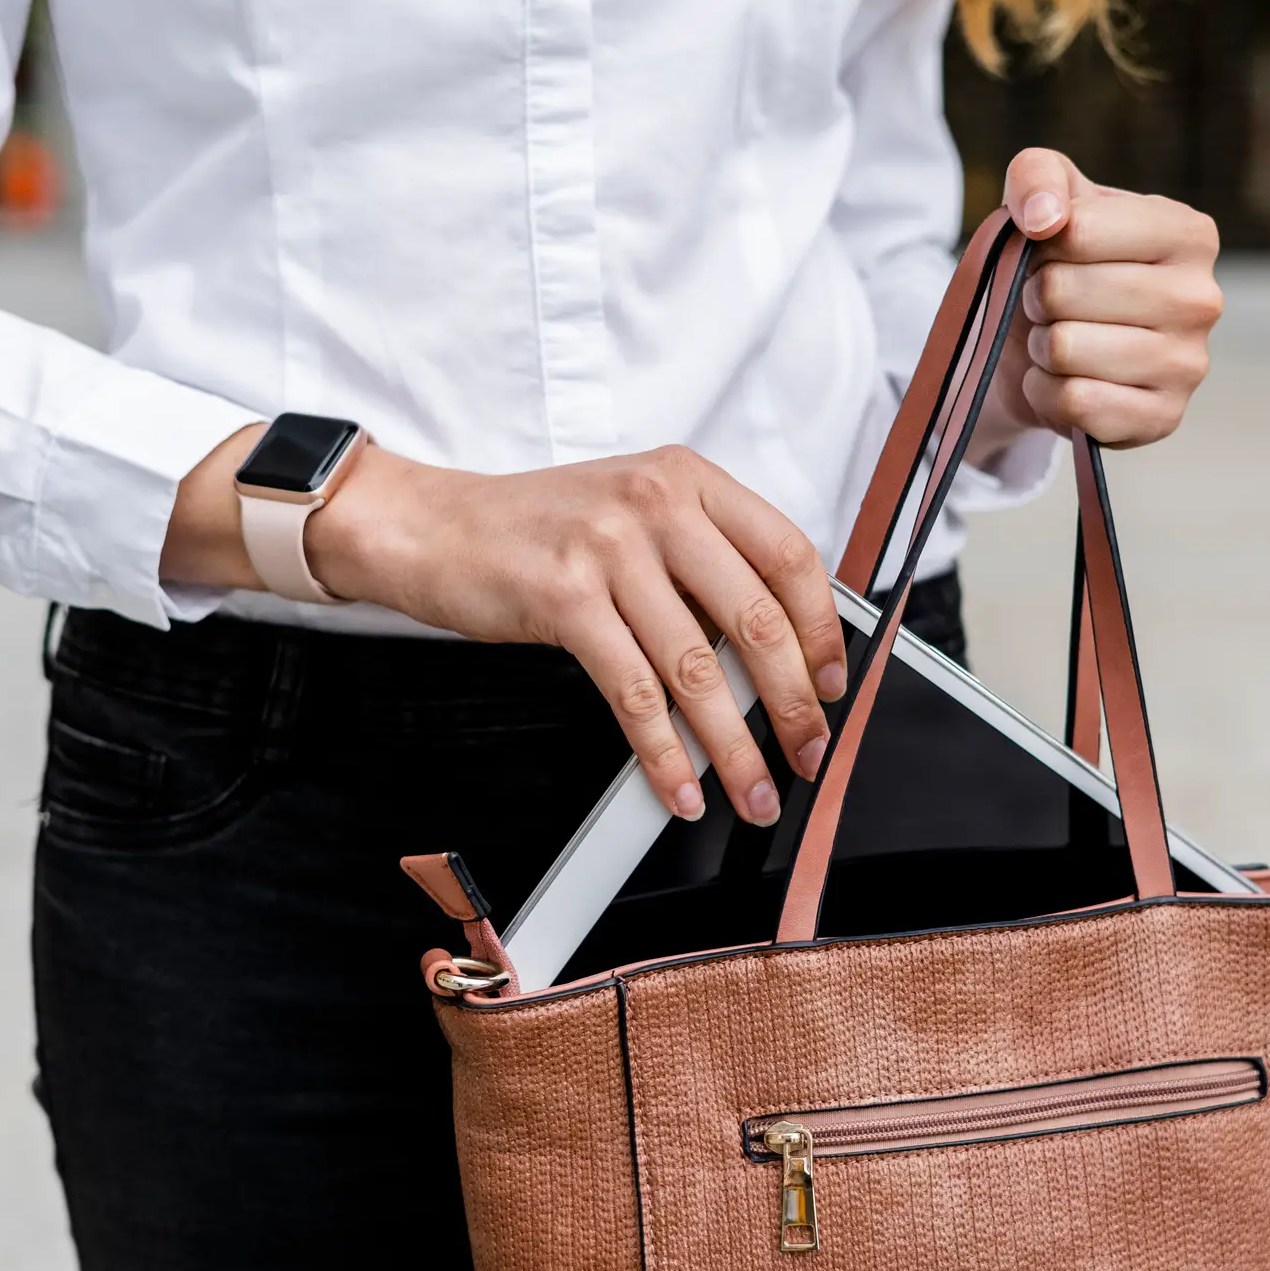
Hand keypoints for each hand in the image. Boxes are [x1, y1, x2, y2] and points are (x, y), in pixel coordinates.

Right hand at [284, 442, 846, 825]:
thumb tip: (778, 652)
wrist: (437, 526)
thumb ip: (704, 566)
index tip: (832, 684)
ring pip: (698, 670)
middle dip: (793, 705)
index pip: (791, 557)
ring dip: (734, 747)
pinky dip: (665, 754)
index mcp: (690, 480)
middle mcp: (657, 504)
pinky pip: (635, 694)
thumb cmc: (541, 529)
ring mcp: (610, 549)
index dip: (822, 632)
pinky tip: (679, 786)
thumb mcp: (636, 518)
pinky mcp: (565, 599)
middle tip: (807, 753)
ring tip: (752, 790)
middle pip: (757, 620)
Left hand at [991, 148, 1222, 449]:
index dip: (1040, 244)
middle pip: (1064, 292)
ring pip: (1064, 349)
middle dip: (1039, 298)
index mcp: (1188, 233)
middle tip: (1053, 303)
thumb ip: (1037, 177)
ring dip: (1042, 346)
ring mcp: (1189, 365)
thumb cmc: (1059, 262)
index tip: (1051, 252)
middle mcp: (1202, 298)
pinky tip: (1066, 380)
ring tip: (1061, 338)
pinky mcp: (1163, 418)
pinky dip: (1047, 393)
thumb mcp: (1043, 197)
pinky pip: (1074, 403)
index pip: (1075, 231)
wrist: (1050, 342)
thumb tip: (1045, 218)